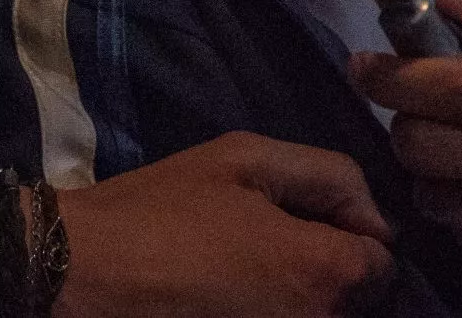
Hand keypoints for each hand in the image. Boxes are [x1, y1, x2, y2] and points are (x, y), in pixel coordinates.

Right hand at [54, 130, 396, 317]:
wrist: (78, 278)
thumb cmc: (160, 212)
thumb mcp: (245, 158)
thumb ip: (330, 176)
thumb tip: (375, 220)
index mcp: (326, 275)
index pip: (383, 263)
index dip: (352, 233)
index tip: (305, 221)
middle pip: (357, 305)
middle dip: (329, 275)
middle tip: (265, 248)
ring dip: (299, 303)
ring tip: (242, 280)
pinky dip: (268, 317)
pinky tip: (227, 304)